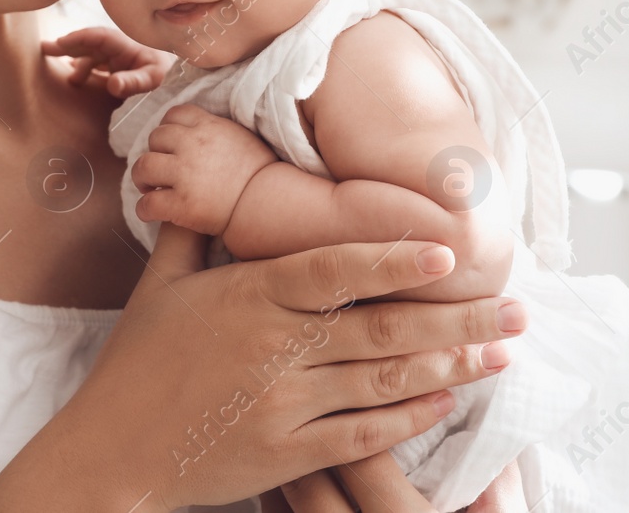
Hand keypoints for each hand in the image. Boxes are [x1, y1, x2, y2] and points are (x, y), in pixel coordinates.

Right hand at [0, 227, 528, 510]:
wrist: (110, 454)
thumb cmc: (135, 365)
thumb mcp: (161, 285)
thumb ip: (194, 230)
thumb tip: (201, 174)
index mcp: (250, 297)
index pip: (334, 268)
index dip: (394, 257)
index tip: (450, 248)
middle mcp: (275, 349)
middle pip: (382, 327)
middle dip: (459, 317)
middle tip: (518, 307)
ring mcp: (285, 406)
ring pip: (384, 381)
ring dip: (452, 365)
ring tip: (503, 351)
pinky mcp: (289, 454)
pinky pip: (364, 436)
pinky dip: (409, 418)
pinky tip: (448, 401)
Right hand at [41, 26, 174, 96]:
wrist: (180, 76)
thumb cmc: (167, 74)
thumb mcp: (152, 78)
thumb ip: (133, 81)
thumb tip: (112, 85)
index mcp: (125, 45)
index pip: (98, 36)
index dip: (78, 38)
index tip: (60, 42)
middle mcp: (118, 48)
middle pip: (89, 43)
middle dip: (68, 44)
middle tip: (45, 48)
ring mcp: (117, 57)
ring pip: (90, 54)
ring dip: (74, 58)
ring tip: (59, 68)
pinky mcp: (117, 66)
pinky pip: (95, 64)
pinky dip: (82, 67)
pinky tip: (73, 76)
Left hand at [132, 104, 276, 234]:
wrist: (270, 202)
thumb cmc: (261, 173)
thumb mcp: (242, 137)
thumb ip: (217, 129)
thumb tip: (201, 129)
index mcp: (208, 126)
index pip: (174, 114)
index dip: (167, 128)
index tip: (170, 144)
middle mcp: (192, 145)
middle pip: (155, 138)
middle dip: (155, 152)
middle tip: (160, 169)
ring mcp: (184, 174)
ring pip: (143, 166)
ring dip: (142, 178)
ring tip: (149, 187)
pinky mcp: (181, 204)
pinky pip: (148, 203)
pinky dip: (145, 209)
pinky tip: (151, 212)